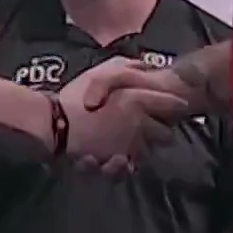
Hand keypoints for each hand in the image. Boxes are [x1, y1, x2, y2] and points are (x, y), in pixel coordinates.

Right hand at [57, 60, 191, 159]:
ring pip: (152, 151)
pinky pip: (135, 166)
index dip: (176, 104)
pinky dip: (131, 163)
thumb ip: (127, 67)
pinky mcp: (118, 164)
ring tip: (135, 139)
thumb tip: (148, 66)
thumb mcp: (101, 72)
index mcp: (137, 101)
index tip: (180, 104)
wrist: (53, 125)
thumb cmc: (75, 96)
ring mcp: (130, 147)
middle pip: (166, 133)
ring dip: (148, 146)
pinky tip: (122, 156)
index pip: (171, 104)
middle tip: (154, 123)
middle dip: (163, 129)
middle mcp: (139, 126)